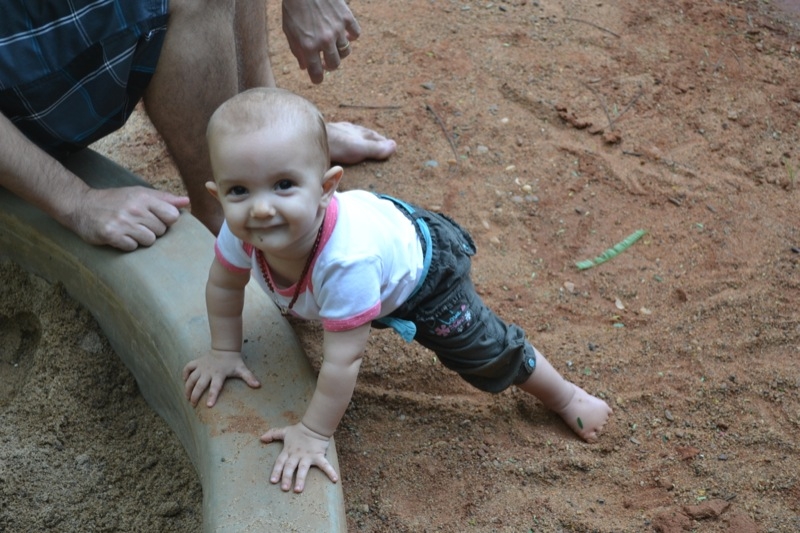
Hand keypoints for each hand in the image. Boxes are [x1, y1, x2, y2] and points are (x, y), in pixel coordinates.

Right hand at [69, 186, 189, 250]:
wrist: (81, 206)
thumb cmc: (115, 200)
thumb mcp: (139, 194)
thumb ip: (164, 198)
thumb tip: (187, 201)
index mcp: (144, 197)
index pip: (173, 216)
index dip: (166, 220)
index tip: (154, 217)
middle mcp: (134, 209)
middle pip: (161, 230)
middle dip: (152, 229)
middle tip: (136, 223)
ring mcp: (123, 222)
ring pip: (149, 241)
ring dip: (140, 238)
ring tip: (128, 229)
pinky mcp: (112, 235)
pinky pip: (133, 247)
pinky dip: (127, 244)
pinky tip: (119, 236)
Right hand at [182, 350, 260, 406]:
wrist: (225, 348)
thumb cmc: (234, 361)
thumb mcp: (242, 369)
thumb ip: (249, 378)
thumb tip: (258, 385)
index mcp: (219, 374)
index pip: (215, 387)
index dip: (212, 396)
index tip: (208, 406)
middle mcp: (208, 371)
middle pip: (199, 385)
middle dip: (195, 396)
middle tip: (193, 405)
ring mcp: (201, 367)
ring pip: (191, 378)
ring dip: (187, 388)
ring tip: (187, 398)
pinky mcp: (197, 362)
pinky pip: (187, 368)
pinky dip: (184, 374)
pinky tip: (184, 381)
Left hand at [261, 422, 338, 492]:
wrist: (315, 426)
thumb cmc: (299, 431)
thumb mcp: (285, 431)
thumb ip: (273, 434)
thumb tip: (261, 438)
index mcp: (288, 451)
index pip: (280, 462)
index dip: (276, 471)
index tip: (273, 481)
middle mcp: (297, 455)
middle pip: (290, 467)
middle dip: (287, 477)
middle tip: (285, 488)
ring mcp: (308, 456)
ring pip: (303, 468)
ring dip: (301, 479)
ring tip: (299, 489)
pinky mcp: (318, 456)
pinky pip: (325, 465)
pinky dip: (330, 471)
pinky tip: (334, 479)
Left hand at [282, 0, 361, 83]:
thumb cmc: (293, 8)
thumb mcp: (289, 31)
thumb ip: (297, 51)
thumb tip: (304, 67)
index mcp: (308, 46)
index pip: (316, 73)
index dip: (317, 79)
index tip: (317, 78)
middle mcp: (324, 41)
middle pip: (334, 65)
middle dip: (330, 65)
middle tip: (326, 61)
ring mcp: (337, 29)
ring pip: (346, 51)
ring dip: (339, 51)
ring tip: (334, 44)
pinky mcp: (346, 17)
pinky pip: (355, 34)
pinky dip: (351, 36)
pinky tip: (345, 33)